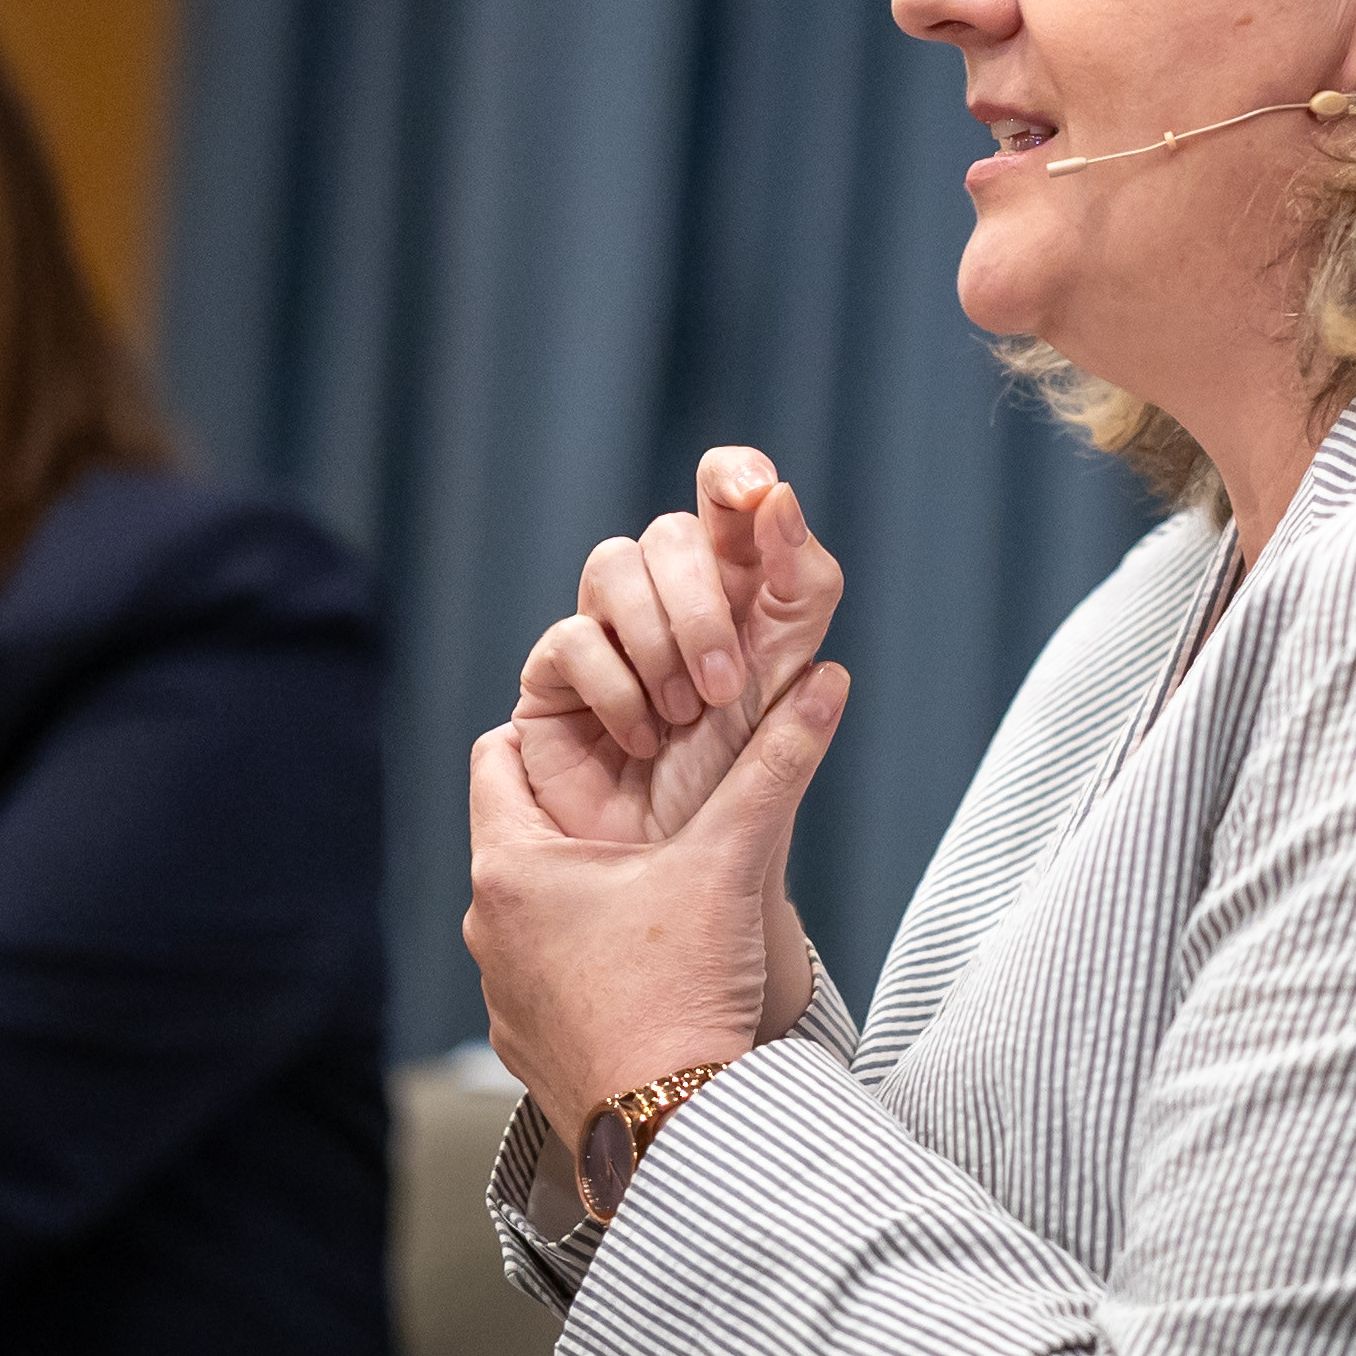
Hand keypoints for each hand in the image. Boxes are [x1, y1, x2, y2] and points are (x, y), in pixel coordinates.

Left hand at [466, 648, 851, 1146]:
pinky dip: (585, 966)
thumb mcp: (730, 864)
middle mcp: (485, 931)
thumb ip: (774, 766)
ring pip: (532, 916)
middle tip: (642, 804)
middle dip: (579, 818)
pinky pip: (546, 982)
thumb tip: (825, 682)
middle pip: (522, 838)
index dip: (548, 730)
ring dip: (582, 897)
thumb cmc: (684, 993)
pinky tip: (645, 972)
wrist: (676, 1131)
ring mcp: (502, 997)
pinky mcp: (528, 1049)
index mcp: (511, 870)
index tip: (603, 730)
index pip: (495, 757)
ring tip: (651, 893)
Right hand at [513, 451, 845, 846]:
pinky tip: (642, 740)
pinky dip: (617, 689)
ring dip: (659, 642)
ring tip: (684, 716)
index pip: (725, 496)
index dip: (735, 474)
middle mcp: (667, 601)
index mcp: (736, 591)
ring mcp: (606, 632)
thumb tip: (781, 501)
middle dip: (702, 605)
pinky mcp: (554, 678)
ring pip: (613, 563)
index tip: (760, 493)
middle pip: (670, 533)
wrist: (686, 881)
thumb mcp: (790, 681)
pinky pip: (573, 638)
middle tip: (727, 689)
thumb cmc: (739, 788)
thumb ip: (801, 591)